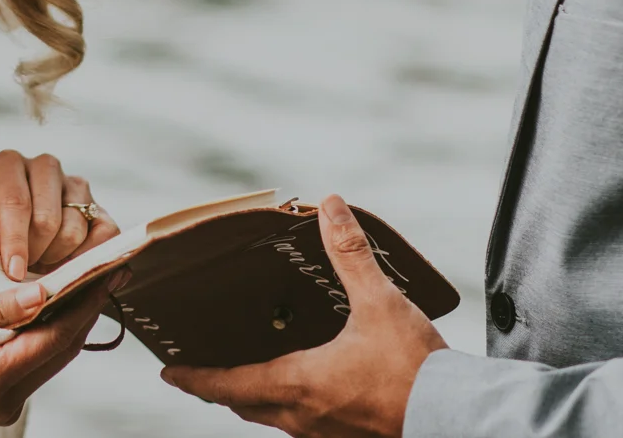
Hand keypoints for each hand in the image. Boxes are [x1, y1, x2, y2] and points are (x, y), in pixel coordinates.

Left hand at [0, 150, 119, 284]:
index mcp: (6, 166)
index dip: (15, 242)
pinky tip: (65, 262)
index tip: (14, 273)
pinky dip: (86, 258)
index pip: (16, 202)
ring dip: (57, 257)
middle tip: (24, 267)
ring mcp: (76, 185)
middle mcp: (44, 166)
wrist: (10, 248)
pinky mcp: (99, 207)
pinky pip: (104, 235)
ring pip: (74, 229)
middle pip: (47, 218)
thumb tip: (0, 250)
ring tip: (40, 260)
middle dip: (35, 252)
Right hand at [0, 280, 110, 428]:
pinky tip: (52, 305)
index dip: (84, 302)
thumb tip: (42, 292)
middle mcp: (2, 402)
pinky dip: (45, 333)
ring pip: (49, 357)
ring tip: (90, 280)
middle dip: (86, 308)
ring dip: (69, 320)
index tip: (106, 270)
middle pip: (60, 350)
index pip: (54, 337)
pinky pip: (30, 362)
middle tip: (110, 268)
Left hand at [161, 195, 446, 437]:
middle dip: (219, 388)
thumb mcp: (379, 302)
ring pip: (272, 417)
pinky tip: (305, 387)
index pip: (226, 385)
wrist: (455, 417)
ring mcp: (324, 433)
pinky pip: (301, 425)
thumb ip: (350, 253)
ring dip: (253, 397)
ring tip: (247, 374)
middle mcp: (302, 416)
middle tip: (201, 371)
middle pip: (243, 404)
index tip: (168, 371)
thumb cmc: (415, 368)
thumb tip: (329, 207)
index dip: (193, 377)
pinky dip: (287, 405)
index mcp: (297, 383)